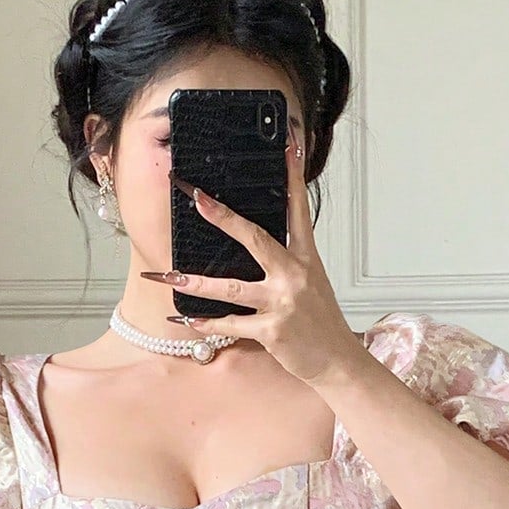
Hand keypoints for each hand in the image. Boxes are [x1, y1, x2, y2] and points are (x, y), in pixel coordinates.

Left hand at [144, 137, 359, 386]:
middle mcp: (294, 275)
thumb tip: (258, 244)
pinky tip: (187, 321)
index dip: (292, 177)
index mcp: (306, 258)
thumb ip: (287, 262)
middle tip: (198, 198)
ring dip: (197, 283)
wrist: (337, 361)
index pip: (298, 210)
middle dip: (223, 217)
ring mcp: (282, 303)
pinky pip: (232, 323)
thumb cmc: (321, 322)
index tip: (287, 146)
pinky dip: (207, 323)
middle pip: (255, 239)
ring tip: (170, 277)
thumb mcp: (311, 283)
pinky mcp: (272, 331)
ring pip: (232, 288)